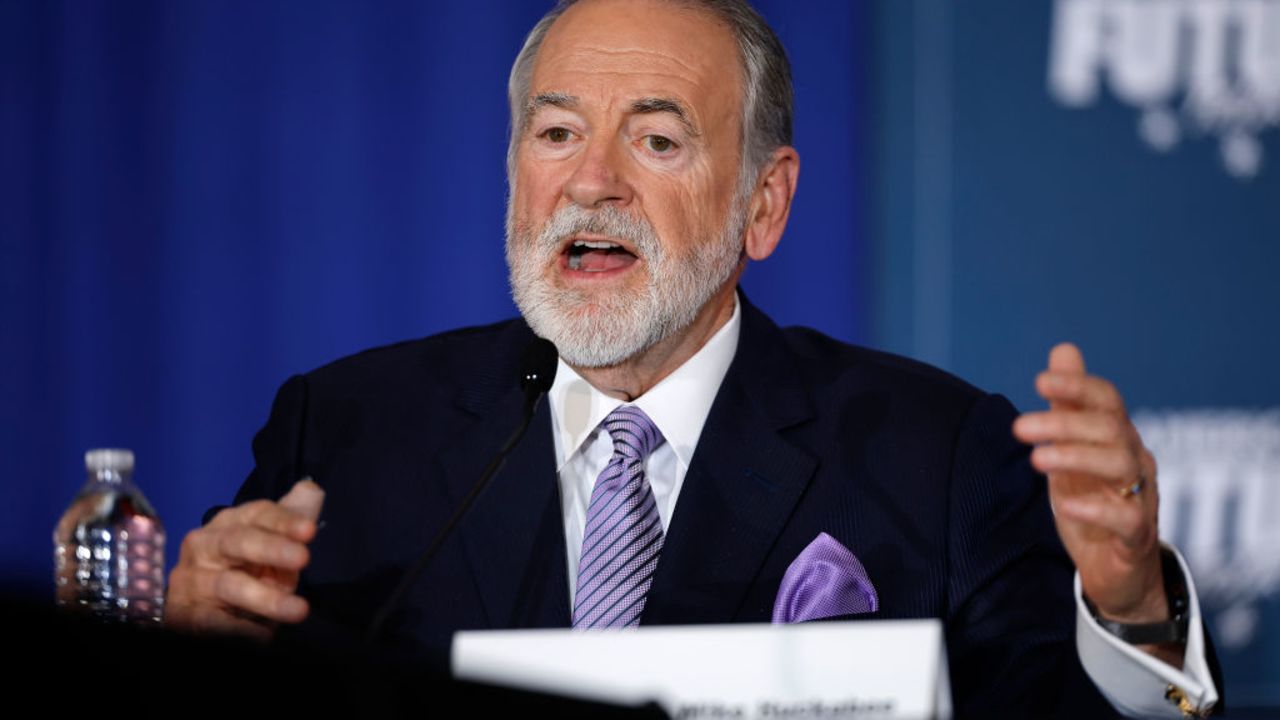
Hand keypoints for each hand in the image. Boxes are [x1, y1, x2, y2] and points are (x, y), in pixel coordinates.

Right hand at [166, 479, 324, 639]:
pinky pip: (210, 622)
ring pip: (228, 585)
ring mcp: (192, 581)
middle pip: (237, 542)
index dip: (284, 520)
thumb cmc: (245, 566)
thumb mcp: (271, 541)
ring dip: (265, 598)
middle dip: (271, 549)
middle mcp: (205, 546)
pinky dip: (237, 630)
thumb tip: (312, 490)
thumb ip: (292, 516)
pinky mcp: (184, 615)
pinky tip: (262, 636)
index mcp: (229, 523)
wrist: (198, 604)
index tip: (310, 530)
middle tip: (303, 559)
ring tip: (299, 610)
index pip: (258, 515)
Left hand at [1012, 344, 1168, 629]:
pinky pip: (1127, 518)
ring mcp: (1141, 498)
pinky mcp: (1136, 538)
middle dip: (1063, 423)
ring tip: (1036, 460)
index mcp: (1118, 438)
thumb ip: (1069, 404)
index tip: (1040, 381)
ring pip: (1123, 465)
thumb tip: (1064, 349)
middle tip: (1018, 427)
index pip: (1107, 400)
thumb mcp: (1073, 449)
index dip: (1078, 386)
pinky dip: (1096, 509)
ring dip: (1076, 457)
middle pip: (1110, 428)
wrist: (1120, 571)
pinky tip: (1066, 504)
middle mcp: (1135, 462)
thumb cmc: (1095, 500)